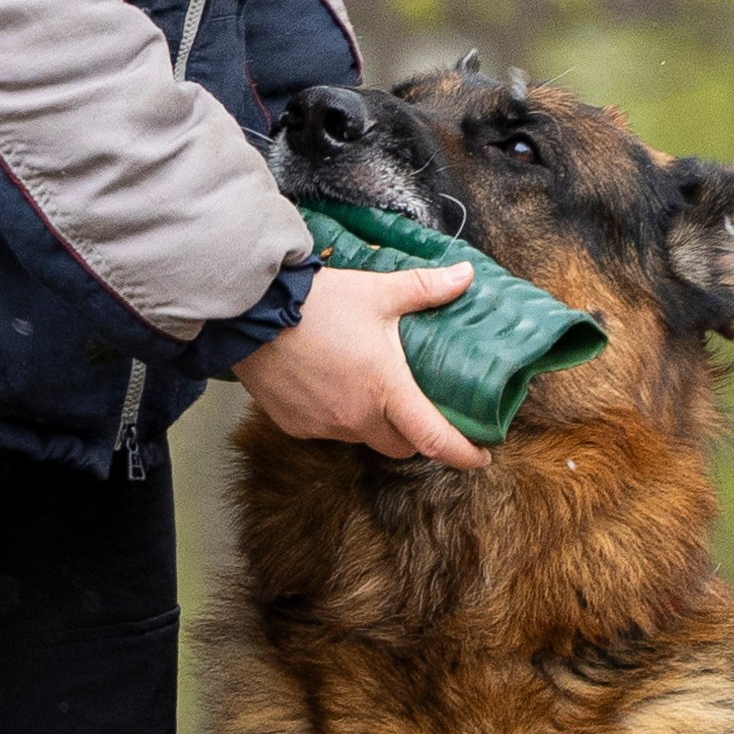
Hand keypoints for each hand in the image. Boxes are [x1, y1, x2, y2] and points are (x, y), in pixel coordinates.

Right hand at [235, 260, 488, 468]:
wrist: (252, 312)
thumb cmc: (316, 303)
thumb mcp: (378, 291)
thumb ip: (426, 288)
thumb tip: (465, 276)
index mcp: (386, 389)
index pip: (435, 438)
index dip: (464, 454)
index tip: (481, 456)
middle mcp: (356, 417)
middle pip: (401, 446)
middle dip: (415, 434)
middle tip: (420, 409)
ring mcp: (324, 426)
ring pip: (363, 437)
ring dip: (373, 421)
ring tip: (367, 384)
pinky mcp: (296, 426)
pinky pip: (329, 430)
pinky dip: (338, 415)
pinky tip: (331, 384)